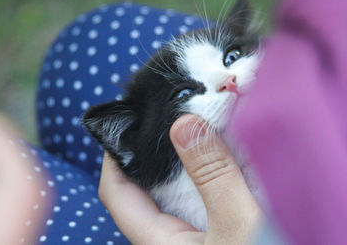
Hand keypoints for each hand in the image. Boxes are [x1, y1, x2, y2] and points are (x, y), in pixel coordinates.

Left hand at [99, 114, 262, 243]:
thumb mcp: (240, 226)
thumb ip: (213, 176)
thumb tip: (183, 124)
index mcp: (157, 242)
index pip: (116, 194)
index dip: (112, 158)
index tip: (123, 125)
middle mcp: (165, 241)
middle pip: (139, 192)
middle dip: (145, 155)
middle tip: (160, 120)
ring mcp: (185, 240)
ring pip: (167, 196)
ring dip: (174, 164)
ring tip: (186, 131)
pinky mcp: (206, 237)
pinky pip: (191, 202)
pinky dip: (196, 177)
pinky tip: (212, 161)